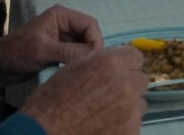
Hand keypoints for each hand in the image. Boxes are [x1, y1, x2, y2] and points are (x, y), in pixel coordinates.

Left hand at [0, 5, 102, 93]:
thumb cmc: (17, 53)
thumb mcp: (43, 50)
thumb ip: (69, 51)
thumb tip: (94, 56)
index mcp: (61, 16)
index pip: (90, 24)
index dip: (95, 40)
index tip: (93, 60)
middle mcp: (65, 25)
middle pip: (89, 35)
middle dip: (91, 50)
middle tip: (88, 68)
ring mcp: (62, 39)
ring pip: (84, 47)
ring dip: (84, 58)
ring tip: (81, 71)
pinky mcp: (59, 52)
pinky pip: (76, 56)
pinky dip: (77, 64)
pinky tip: (74, 73)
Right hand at [20, 46, 147, 134]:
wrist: (44, 132)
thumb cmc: (51, 100)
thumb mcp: (73, 69)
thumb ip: (99, 62)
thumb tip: (113, 63)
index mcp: (111, 64)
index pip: (136, 57)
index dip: (125, 64)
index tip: (117, 72)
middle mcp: (126, 85)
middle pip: (140, 80)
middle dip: (128, 85)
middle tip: (109, 95)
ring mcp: (131, 111)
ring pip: (139, 103)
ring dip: (127, 106)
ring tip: (105, 113)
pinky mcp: (131, 132)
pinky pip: (135, 124)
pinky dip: (123, 125)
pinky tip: (105, 127)